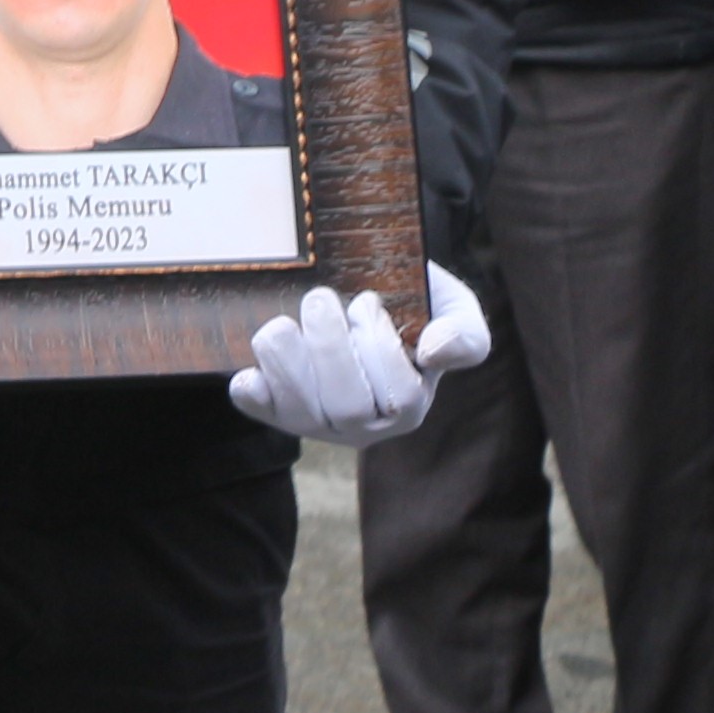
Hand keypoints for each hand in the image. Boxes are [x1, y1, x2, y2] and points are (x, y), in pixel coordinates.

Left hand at [227, 267, 489, 446]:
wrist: (364, 289)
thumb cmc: (413, 303)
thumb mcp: (452, 309)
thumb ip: (464, 334)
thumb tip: (434, 350)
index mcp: (410, 404)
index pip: (400, 397)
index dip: (381, 349)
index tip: (368, 302)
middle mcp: (364, 423)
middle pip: (347, 407)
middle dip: (330, 348)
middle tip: (321, 298)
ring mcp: (318, 419)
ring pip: (301, 411)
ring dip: (287, 364)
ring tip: (283, 324)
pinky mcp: (276, 408)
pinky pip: (261, 411)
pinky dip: (252, 393)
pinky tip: (250, 372)